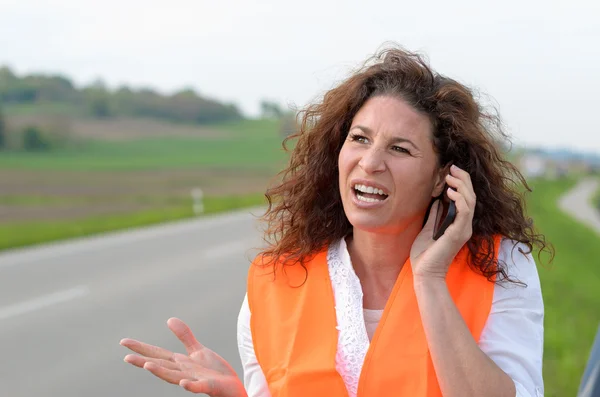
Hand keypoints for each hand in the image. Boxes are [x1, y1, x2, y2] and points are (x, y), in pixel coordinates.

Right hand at [120, 317, 246, 396]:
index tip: (123, 342)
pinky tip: (183, 383)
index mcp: (180, 362)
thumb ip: (184, 336)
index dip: (141, 347)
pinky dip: (190, 385)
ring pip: (174, 376)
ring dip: (161, 372)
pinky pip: (198, 386)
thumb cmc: (213, 372)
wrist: (232, 387)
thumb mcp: (198, 350)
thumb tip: (169, 319)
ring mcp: (195, 379)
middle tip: (126, 357)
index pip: (157, 354)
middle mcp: (183, 371)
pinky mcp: (208, 386)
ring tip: (147, 366)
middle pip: (161, 365)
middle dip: (144, 361)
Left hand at [410, 165, 474, 279]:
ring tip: (450, 176)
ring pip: (470, 201)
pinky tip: (450, 192)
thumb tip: (436, 200)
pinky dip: (460, 200)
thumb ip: (435, 215)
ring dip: (461, 186)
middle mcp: (465, 226)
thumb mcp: (428, 228)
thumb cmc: (425, 254)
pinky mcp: (459, 234)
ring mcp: (463, 230)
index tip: (451, 170)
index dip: (461, 183)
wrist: (424, 273)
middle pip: (471, 196)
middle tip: (452, 167)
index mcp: (459, 224)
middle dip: (463, 179)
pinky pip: (464, 212)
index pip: (466, 199)